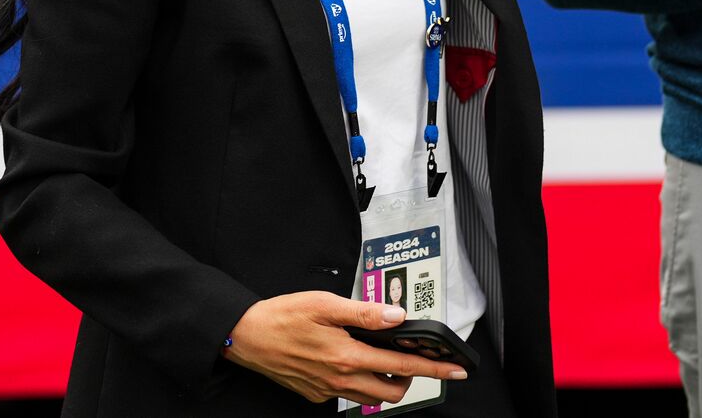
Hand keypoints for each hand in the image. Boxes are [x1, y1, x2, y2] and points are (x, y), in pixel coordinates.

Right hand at [224, 292, 466, 404]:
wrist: (245, 337)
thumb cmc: (280, 317)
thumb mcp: (324, 305)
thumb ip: (363, 312)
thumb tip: (395, 317)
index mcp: (347, 356)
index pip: (403, 366)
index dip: (434, 369)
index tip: (456, 371)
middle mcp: (341, 379)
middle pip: (393, 391)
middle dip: (409, 378)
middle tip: (407, 357)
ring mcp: (329, 390)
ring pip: (371, 396)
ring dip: (383, 381)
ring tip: (377, 357)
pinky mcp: (316, 394)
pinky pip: (347, 394)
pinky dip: (356, 380)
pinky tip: (345, 359)